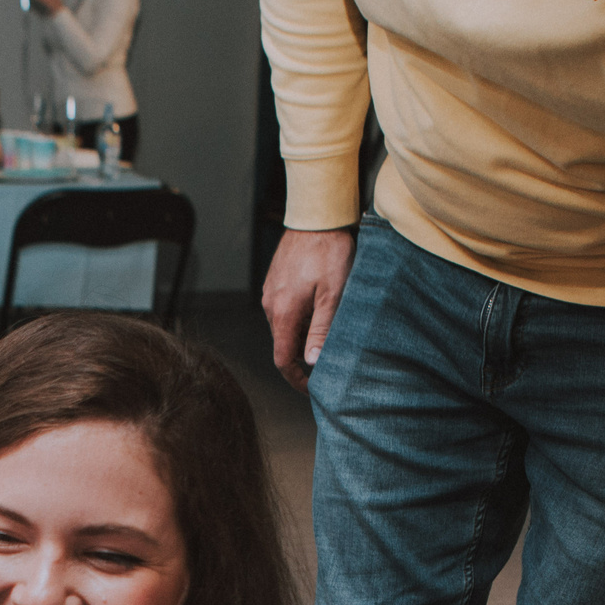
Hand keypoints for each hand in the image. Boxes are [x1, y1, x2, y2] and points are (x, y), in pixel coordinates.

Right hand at [262, 226, 355, 387]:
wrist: (316, 216)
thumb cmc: (329, 252)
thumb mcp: (333, 294)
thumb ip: (321, 330)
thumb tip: (312, 362)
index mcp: (282, 313)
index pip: (283, 360)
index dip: (297, 379)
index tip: (313, 388)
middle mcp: (270, 305)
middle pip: (285, 344)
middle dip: (305, 355)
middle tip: (332, 357)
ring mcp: (271, 292)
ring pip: (286, 326)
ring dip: (304, 333)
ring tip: (330, 326)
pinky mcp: (275, 281)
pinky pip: (285, 308)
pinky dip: (301, 316)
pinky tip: (321, 304)